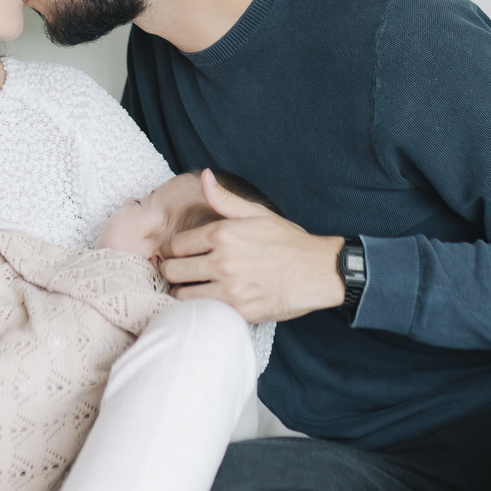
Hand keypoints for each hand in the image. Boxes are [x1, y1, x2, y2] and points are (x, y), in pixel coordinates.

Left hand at [159, 171, 345, 322]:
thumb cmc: (287, 241)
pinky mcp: (239, 313)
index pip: (175, 246)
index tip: (182, 254)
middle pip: (172, 271)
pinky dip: (202, 307)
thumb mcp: (256, 213)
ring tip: (196, 288)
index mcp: (222, 234)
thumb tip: (205, 177)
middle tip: (185, 272)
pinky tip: (210, 301)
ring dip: (185, 291)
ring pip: (181, 295)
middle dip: (174, 270)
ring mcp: (230, 290)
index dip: (175, 250)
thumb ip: (224, 199)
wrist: (318, 272)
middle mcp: (222, 262)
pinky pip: (204, 312)